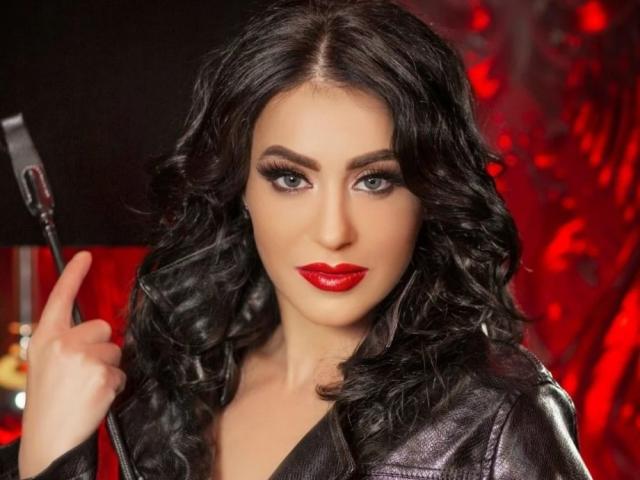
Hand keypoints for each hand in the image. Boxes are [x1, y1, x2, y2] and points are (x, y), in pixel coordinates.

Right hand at [18, 251, 125, 477]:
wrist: (48, 439)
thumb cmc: (49, 404)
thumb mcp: (46, 365)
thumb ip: (65, 343)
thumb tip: (97, 332)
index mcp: (45, 339)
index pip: (60, 298)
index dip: (74, 275)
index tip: (85, 255)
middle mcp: (62, 343)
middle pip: (103, 327)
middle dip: (101, 347)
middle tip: (82, 373)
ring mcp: (83, 358)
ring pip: (116, 350)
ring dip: (108, 368)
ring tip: (86, 388)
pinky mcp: (102, 374)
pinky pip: (121, 372)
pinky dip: (114, 385)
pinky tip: (95, 398)